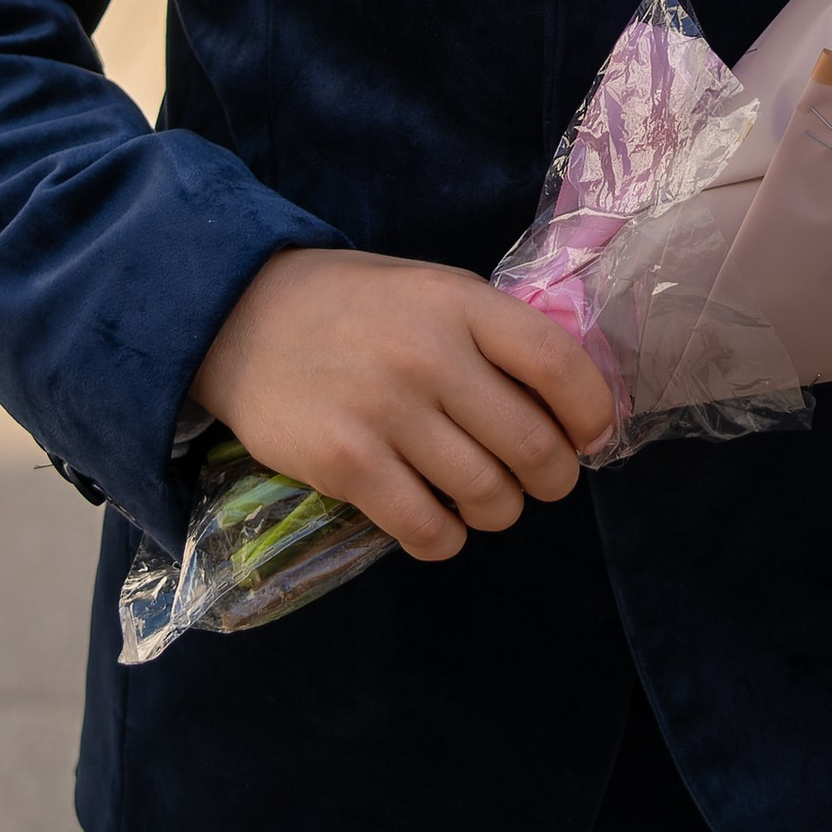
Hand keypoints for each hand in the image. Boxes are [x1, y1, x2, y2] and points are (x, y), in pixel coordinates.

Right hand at [189, 248, 617, 563]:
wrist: (237, 316)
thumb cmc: (352, 308)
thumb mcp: (430, 292)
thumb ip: (493, 336)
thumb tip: (571, 409)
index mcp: (462, 302)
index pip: (561, 366)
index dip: (593, 414)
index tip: (591, 438)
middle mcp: (430, 354)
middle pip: (533, 445)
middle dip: (552, 479)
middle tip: (538, 483)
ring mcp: (386, 410)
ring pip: (487, 495)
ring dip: (498, 512)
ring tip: (482, 501)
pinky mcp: (345, 462)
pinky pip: (426, 528)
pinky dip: (445, 539)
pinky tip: (435, 522)